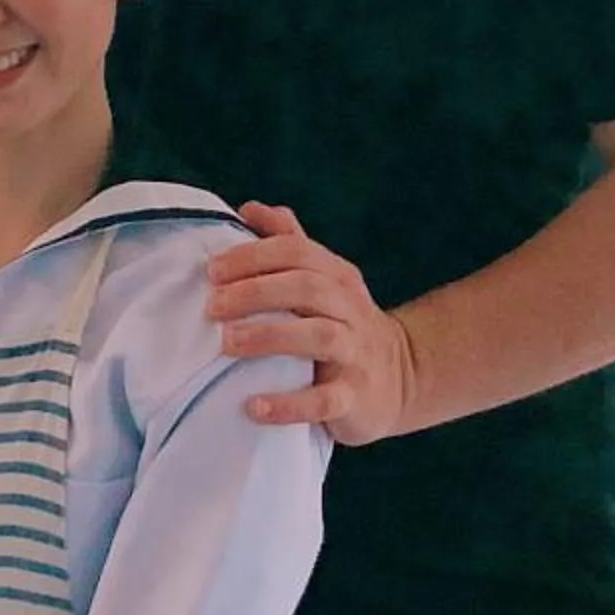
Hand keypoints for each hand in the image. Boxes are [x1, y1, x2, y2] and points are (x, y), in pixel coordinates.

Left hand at [207, 203, 419, 444]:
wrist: (402, 378)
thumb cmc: (344, 324)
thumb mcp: (324, 280)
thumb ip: (290, 242)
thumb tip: (249, 208)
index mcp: (338, 278)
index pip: (298, 252)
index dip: (253, 256)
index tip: (212, 271)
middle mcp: (350, 310)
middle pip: (306, 288)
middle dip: (255, 292)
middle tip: (212, 306)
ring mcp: (356, 354)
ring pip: (319, 337)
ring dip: (269, 337)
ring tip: (227, 343)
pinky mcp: (355, 398)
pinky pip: (324, 401)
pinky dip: (289, 404)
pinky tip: (253, 407)